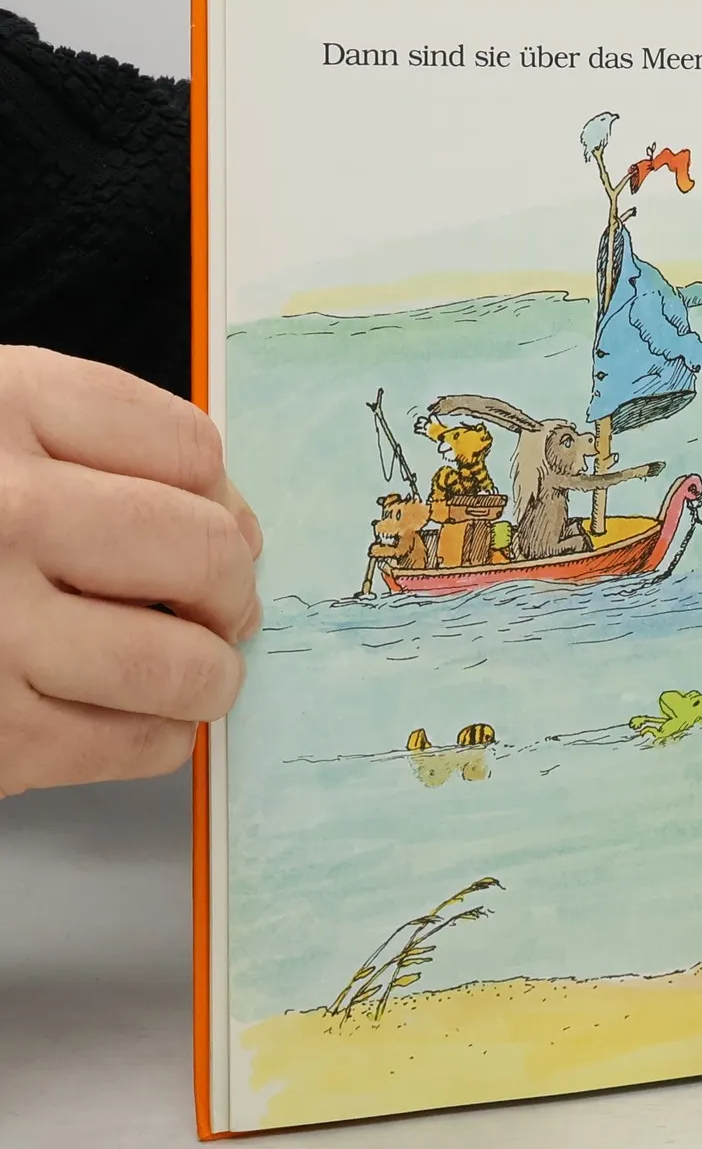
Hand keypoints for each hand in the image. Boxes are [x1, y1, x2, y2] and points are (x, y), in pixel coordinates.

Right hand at [0, 348, 262, 794]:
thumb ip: (80, 445)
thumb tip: (231, 519)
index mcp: (0, 405)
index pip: (189, 449)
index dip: (224, 497)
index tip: (217, 523)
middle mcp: (0, 509)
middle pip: (204, 551)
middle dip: (231, 588)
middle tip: (220, 607)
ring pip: (182, 662)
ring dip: (210, 674)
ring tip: (195, 671)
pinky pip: (133, 743)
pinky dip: (159, 737)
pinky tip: (135, 719)